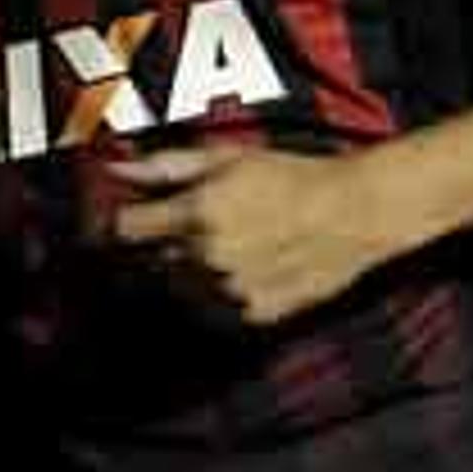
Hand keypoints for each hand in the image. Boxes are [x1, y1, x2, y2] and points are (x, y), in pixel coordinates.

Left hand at [101, 145, 402, 327]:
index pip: (126, 229)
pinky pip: (216, 307)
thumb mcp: (227, 157)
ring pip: (183, 286)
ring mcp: (231, 290)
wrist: (357, 212)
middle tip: (200, 224)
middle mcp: (208, 257)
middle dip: (166, 243)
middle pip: (154, 259)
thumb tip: (116, 168)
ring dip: (192, 270)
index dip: (129, 220)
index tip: (139, 215)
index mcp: (197, 214)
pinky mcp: (254, 314)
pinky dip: (221, 293)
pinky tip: (250, 266)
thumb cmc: (293, 176)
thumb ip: (166, 166)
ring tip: (233, 243)